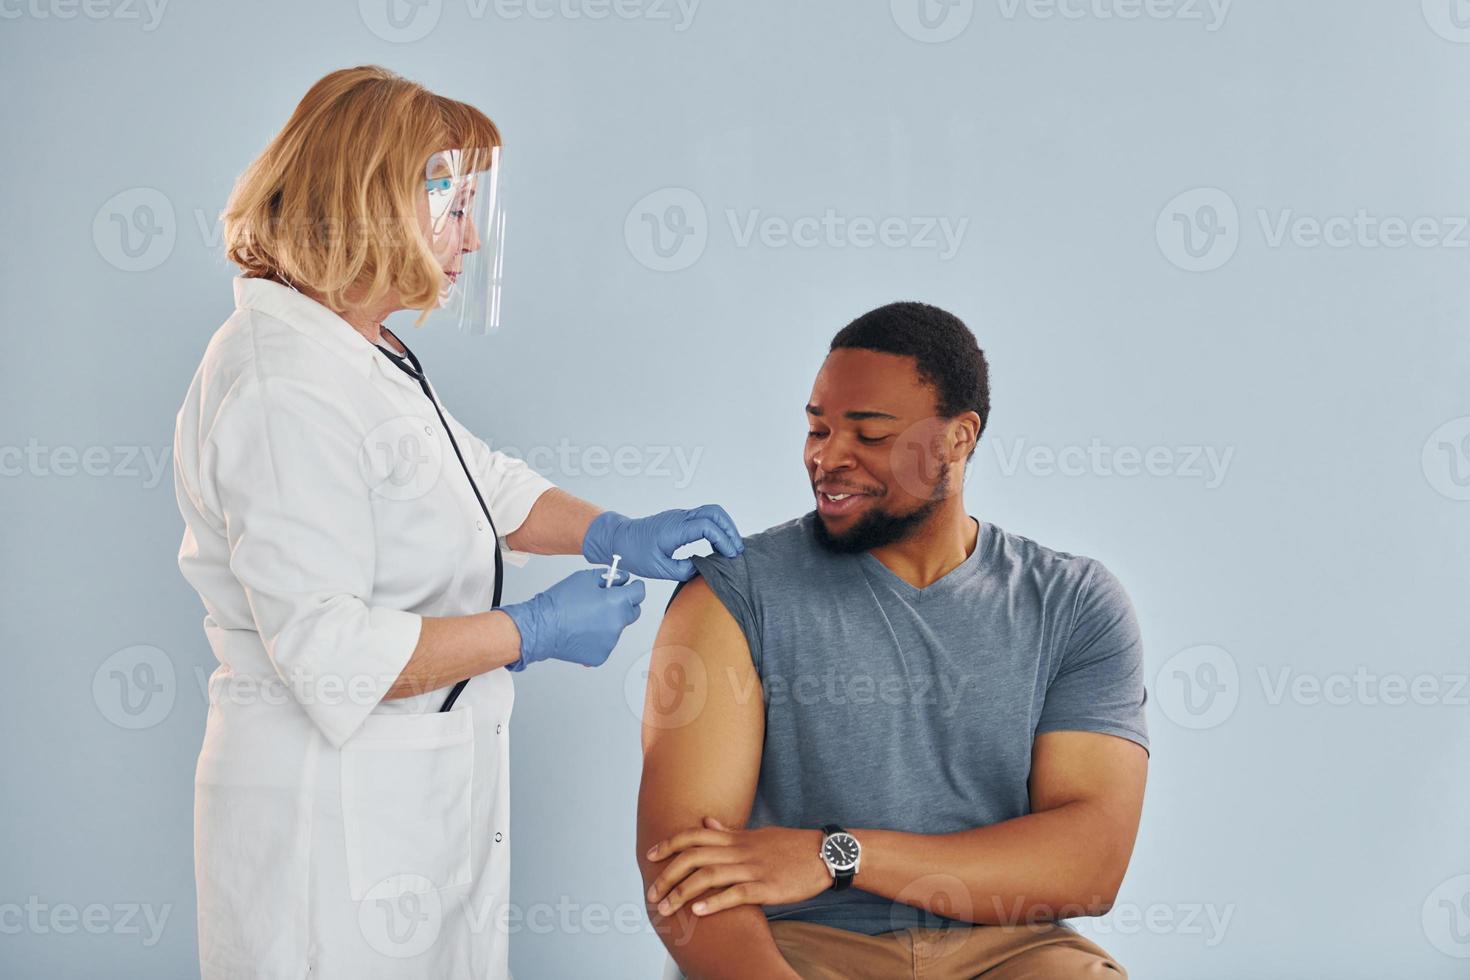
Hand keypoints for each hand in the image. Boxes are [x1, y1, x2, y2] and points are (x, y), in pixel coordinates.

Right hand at [502, 568, 644, 670]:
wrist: (541, 627)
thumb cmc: (560, 602)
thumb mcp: (585, 578)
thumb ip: (609, 577)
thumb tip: (622, 579)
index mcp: (617, 602)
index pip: (639, 592)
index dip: (635, 587)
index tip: (632, 586)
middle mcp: (618, 624)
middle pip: (633, 612)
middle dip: (624, 604)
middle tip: (607, 601)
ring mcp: (610, 642)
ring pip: (617, 628)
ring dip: (608, 622)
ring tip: (586, 618)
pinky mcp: (601, 655)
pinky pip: (606, 643)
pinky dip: (598, 638)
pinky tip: (582, 631)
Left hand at [582, 507, 742, 581]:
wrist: (618, 538)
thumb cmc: (634, 552)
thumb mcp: (658, 568)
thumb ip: (683, 570)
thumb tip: (701, 569)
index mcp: (674, 529)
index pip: (708, 527)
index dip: (723, 540)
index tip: (729, 555)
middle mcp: (680, 518)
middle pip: (715, 512)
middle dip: (730, 529)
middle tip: (737, 550)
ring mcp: (680, 516)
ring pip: (711, 512)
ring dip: (725, 527)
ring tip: (730, 547)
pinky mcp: (679, 519)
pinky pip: (703, 517)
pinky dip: (716, 527)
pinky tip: (717, 544)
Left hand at [644, 817, 830, 917]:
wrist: (824, 853)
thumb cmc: (789, 846)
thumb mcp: (756, 834)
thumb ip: (729, 832)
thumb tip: (706, 822)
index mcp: (735, 838)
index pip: (693, 836)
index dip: (669, 844)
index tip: (650, 856)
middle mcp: (739, 850)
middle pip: (693, 857)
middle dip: (668, 875)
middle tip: (651, 893)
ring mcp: (752, 868)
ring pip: (709, 876)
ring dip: (683, 893)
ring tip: (667, 908)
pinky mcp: (767, 887)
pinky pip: (736, 893)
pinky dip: (715, 902)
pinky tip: (700, 911)